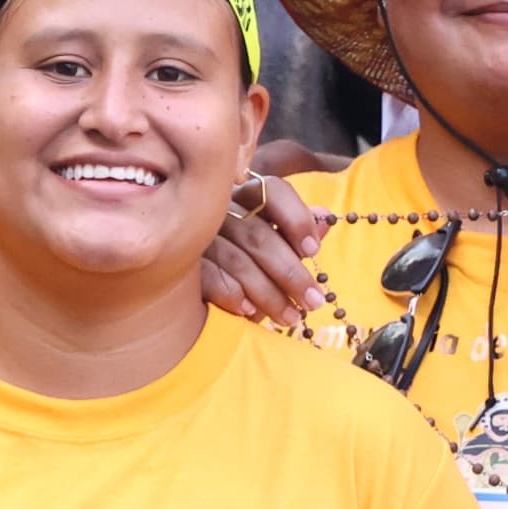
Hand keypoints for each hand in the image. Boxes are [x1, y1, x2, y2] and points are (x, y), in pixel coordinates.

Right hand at [200, 171, 330, 325]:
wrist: (195, 289)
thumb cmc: (245, 261)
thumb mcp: (275, 245)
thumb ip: (296, 233)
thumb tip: (325, 219)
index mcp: (246, 197)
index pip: (272, 190)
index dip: (295, 218)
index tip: (313, 251)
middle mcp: (219, 210)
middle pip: (259, 235)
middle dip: (290, 272)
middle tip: (313, 302)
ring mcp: (197, 236)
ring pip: (238, 261)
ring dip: (268, 294)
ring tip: (290, 318)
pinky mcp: (182, 264)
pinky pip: (209, 277)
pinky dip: (232, 295)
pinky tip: (250, 312)